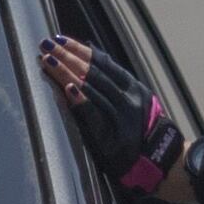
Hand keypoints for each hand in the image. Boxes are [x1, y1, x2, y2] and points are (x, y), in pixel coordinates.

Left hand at [40, 36, 192, 199]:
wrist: (157, 163)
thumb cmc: (140, 131)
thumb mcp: (135, 101)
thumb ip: (115, 81)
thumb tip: (91, 52)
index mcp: (133, 88)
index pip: (103, 63)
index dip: (81, 50)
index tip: (60, 39)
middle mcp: (128, 99)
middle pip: (94, 73)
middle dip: (68, 56)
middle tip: (46, 44)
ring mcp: (120, 118)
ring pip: (91, 89)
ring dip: (66, 73)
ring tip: (47, 60)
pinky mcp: (111, 137)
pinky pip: (94, 115)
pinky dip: (81, 101)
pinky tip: (68, 89)